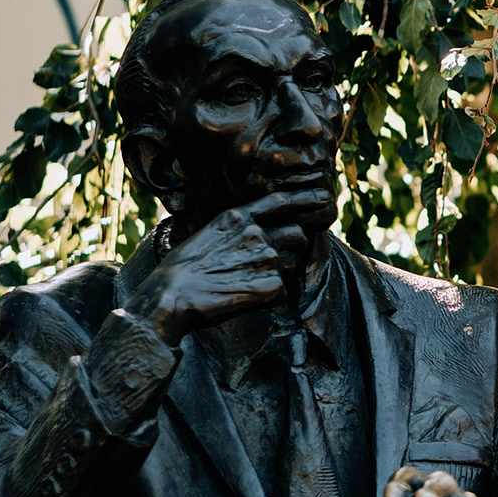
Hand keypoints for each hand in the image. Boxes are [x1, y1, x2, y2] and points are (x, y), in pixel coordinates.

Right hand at [125, 188, 332, 344]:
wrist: (172, 297)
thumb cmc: (182, 269)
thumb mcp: (207, 233)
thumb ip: (238, 228)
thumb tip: (259, 229)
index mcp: (238, 217)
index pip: (282, 202)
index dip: (306, 200)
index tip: (325, 199)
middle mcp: (257, 233)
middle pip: (297, 234)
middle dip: (293, 245)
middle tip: (271, 259)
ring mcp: (267, 259)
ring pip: (291, 262)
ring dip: (280, 269)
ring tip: (247, 279)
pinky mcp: (272, 285)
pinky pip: (282, 287)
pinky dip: (269, 292)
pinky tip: (245, 294)